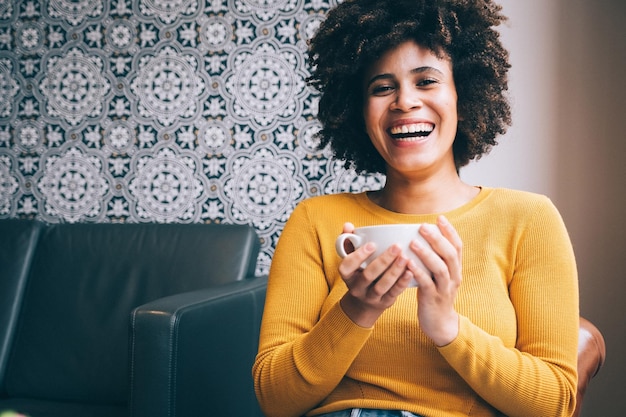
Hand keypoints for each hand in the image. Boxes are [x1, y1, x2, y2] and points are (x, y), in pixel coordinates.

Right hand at [338, 222, 414, 327]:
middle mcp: (356, 287)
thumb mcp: (351, 258)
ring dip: (394, 271)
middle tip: (397, 246)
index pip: (347, 266)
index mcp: (347, 275)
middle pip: (368, 275)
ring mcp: (370, 297)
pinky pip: (393, 293)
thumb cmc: (359, 271)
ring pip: (381, 286)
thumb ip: (348, 240)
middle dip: (383, 261)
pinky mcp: (384, 302)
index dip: (358, 256)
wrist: (364, 302)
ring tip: (405, 257)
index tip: (372, 244)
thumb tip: (348, 225)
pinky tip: (411, 271)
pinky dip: (402, 282)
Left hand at [408, 215, 462, 345]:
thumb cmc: (435, 294)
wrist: (440, 324)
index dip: (450, 231)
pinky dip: (418, 272)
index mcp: (456, 269)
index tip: (440, 217)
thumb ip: (436, 259)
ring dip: (426, 254)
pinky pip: (426, 284)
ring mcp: (444, 289)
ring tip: (413, 242)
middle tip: (423, 226)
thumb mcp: (440, 276)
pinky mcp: (433, 299)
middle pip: (449, 254)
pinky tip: (408, 263)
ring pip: (440, 268)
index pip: (457, 246)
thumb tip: (422, 237)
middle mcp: (453, 277)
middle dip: (437, 238)